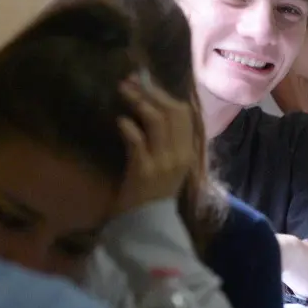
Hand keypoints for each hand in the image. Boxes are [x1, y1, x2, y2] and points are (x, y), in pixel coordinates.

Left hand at [114, 74, 195, 216]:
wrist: (147, 227)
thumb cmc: (154, 193)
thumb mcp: (168, 164)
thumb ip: (166, 140)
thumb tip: (153, 107)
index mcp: (188, 151)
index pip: (185, 114)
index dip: (166, 94)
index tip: (147, 81)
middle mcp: (180, 154)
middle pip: (172, 112)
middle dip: (151, 92)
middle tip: (130, 80)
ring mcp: (164, 162)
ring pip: (157, 121)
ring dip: (139, 102)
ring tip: (123, 91)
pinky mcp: (145, 171)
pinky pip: (138, 141)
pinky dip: (128, 128)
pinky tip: (119, 121)